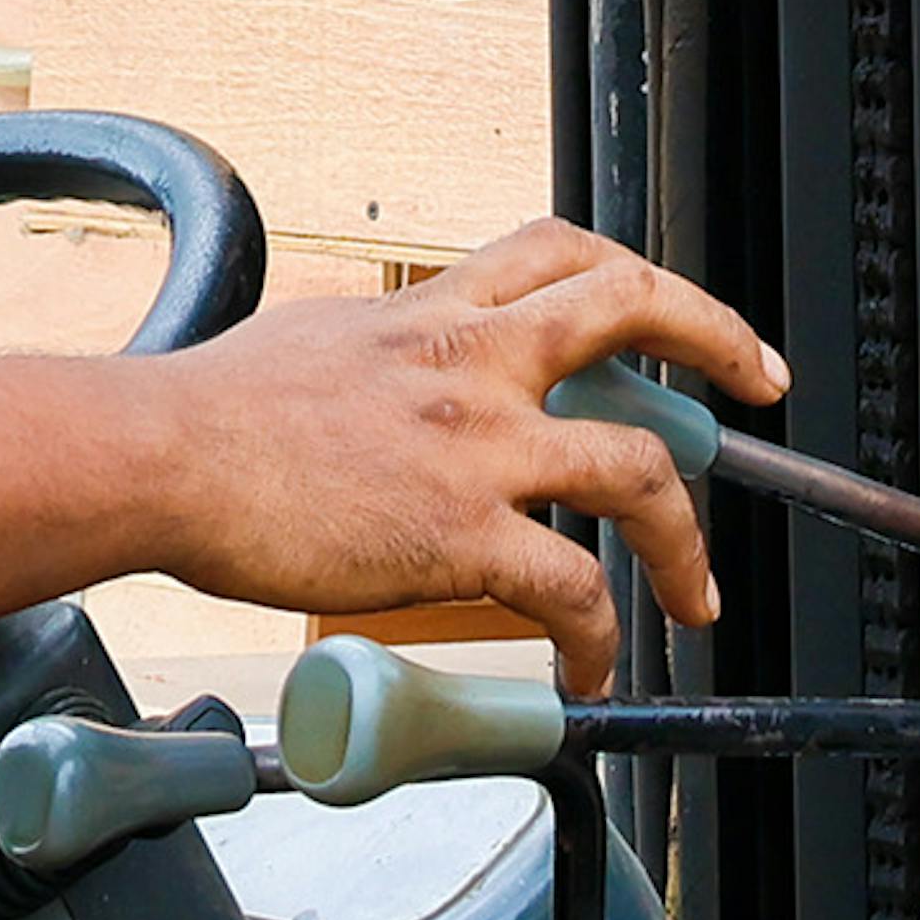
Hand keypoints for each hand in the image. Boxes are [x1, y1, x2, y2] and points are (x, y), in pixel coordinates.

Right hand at [134, 219, 782, 690]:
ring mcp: (476, 445)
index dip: (637, 273)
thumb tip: (380, 361)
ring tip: (696, 592)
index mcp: (436, 309)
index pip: (561, 252)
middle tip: (761, 384)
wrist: (158, 453)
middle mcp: (473, 359)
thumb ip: (375, 343)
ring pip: (636, 469)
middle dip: (720, 341)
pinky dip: (600, 635)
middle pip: (636, 307)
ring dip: (684, 538)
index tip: (675, 308)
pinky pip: (571, 589)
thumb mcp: (315, 335)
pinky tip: (592, 667)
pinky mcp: (458, 533)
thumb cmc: (206, 410)